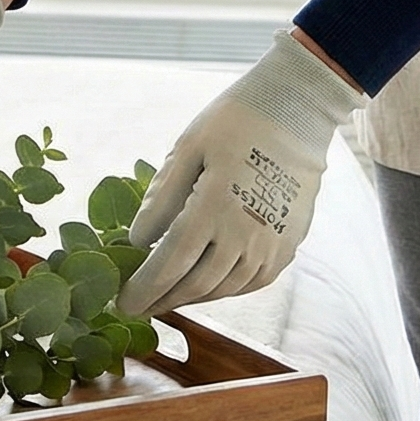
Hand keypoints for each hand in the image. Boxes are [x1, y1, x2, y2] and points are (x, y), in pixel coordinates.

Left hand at [117, 32, 362, 315]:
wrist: (297, 112)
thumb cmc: (236, 122)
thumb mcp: (188, 148)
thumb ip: (162, 197)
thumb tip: (138, 240)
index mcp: (215, 208)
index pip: (171, 264)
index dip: (144, 288)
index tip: (121, 304)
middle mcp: (245, 236)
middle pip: (195, 285)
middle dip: (162, 300)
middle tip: (137, 307)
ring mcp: (271, 246)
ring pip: (223, 289)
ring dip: (191, 298)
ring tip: (165, 297)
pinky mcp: (288, 246)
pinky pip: (250, 283)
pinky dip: (223, 290)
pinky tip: (206, 285)